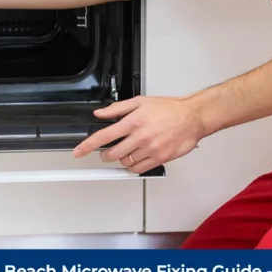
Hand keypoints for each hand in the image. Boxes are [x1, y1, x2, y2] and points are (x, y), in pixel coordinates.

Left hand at [73, 96, 205, 173]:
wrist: (192, 117)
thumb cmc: (170, 109)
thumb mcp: (141, 102)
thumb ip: (117, 109)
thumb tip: (100, 114)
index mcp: (134, 121)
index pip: (104, 136)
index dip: (88, 145)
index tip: (79, 152)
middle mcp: (141, 136)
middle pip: (112, 154)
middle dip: (106, 155)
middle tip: (109, 151)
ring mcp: (150, 148)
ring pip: (126, 162)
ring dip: (123, 159)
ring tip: (130, 150)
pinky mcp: (160, 158)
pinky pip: (139, 169)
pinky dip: (134, 166)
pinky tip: (137, 158)